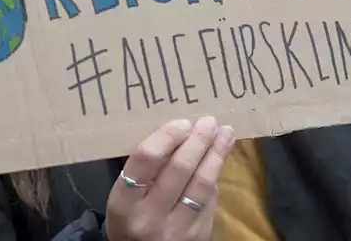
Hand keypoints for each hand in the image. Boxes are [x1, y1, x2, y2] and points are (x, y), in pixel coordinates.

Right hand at [105, 116, 234, 240]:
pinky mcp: (199, 236)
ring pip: (202, 184)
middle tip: (209, 121)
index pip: (146, 161)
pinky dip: (215, 177)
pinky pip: (211, 200)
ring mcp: (177, 230)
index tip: (182, 122)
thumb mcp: (126, 197)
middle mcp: (150, 218)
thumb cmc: (131, 219)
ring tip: (225, 133)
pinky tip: (218, 161)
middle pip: (179, 169)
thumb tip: (179, 133)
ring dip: (216, 154)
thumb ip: (146, 170)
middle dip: (198, 141)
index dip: (167, 136)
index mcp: (125, 204)